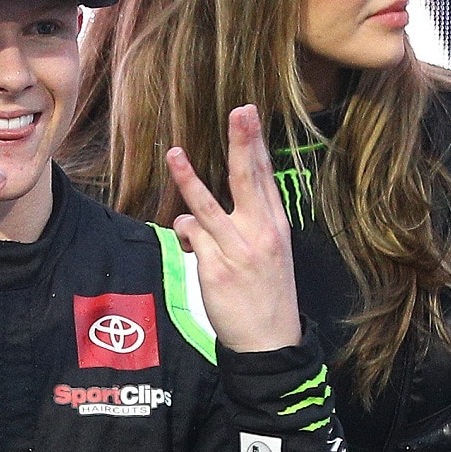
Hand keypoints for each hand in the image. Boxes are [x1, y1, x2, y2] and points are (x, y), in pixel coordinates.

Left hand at [166, 105, 301, 352]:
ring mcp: (237, 252)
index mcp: (276, 227)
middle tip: (239, 111)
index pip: (265, 178)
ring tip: (174, 154)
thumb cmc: (266, 292)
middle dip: (242, 143)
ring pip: (207, 207)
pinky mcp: (215, 270)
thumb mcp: (272, 252)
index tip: (248, 114)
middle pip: (246, 181)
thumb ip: (250, 221)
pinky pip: (191, 238)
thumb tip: (215, 198)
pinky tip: (192, 244)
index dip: (255, 144)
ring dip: (188, 179)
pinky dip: (186, 233)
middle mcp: (260, 235)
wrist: (268, 340)